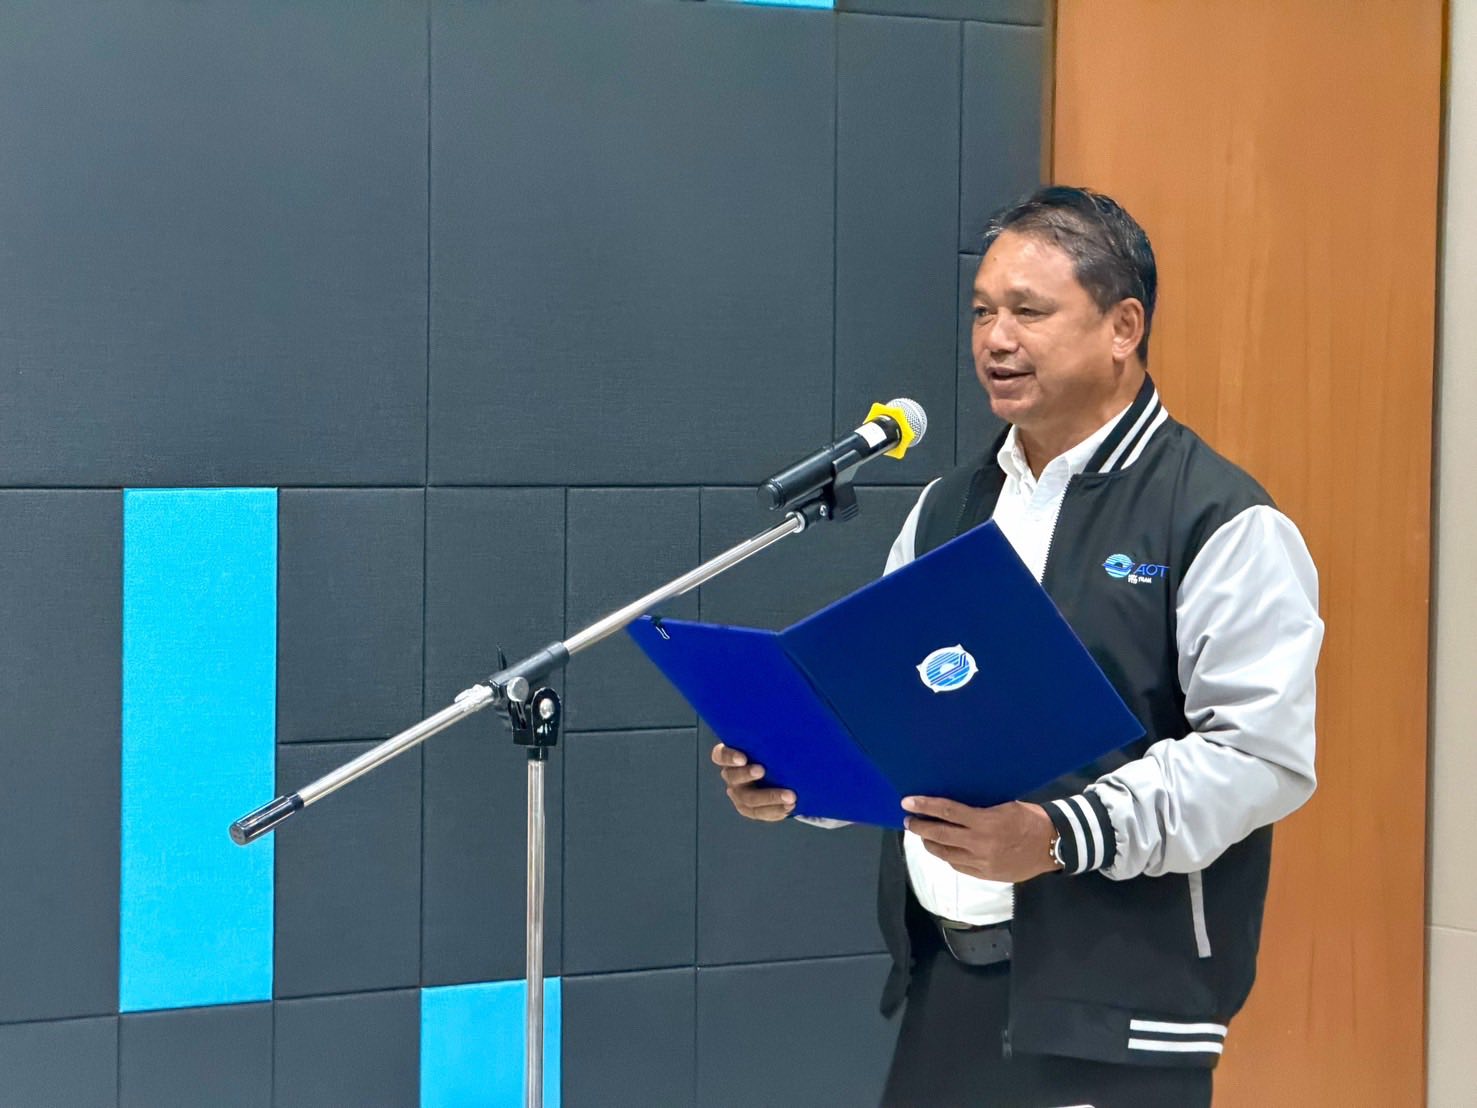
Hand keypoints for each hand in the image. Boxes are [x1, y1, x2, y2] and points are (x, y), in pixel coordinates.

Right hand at [711, 742, 795, 821]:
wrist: (779, 773)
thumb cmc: (771, 751)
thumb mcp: (767, 743)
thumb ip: (770, 738)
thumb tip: (789, 723)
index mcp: (730, 757)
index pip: (721, 755)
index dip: (729, 757)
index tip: (743, 758)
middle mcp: (731, 776)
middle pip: (733, 778)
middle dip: (747, 775)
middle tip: (763, 771)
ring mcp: (739, 795)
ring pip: (748, 800)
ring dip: (770, 798)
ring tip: (790, 797)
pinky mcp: (750, 809)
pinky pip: (760, 813)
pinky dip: (775, 811)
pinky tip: (789, 807)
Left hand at [902, 796, 1059, 882]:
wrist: (1052, 845)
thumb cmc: (1029, 819)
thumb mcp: (1004, 806)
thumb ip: (978, 809)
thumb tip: (953, 807)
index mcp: (985, 822)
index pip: (947, 812)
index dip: (925, 806)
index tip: (907, 802)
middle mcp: (979, 844)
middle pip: (940, 835)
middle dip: (920, 827)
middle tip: (908, 821)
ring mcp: (981, 863)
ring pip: (945, 854)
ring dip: (930, 843)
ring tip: (922, 835)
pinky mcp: (985, 875)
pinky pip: (958, 866)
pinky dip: (947, 857)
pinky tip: (943, 849)